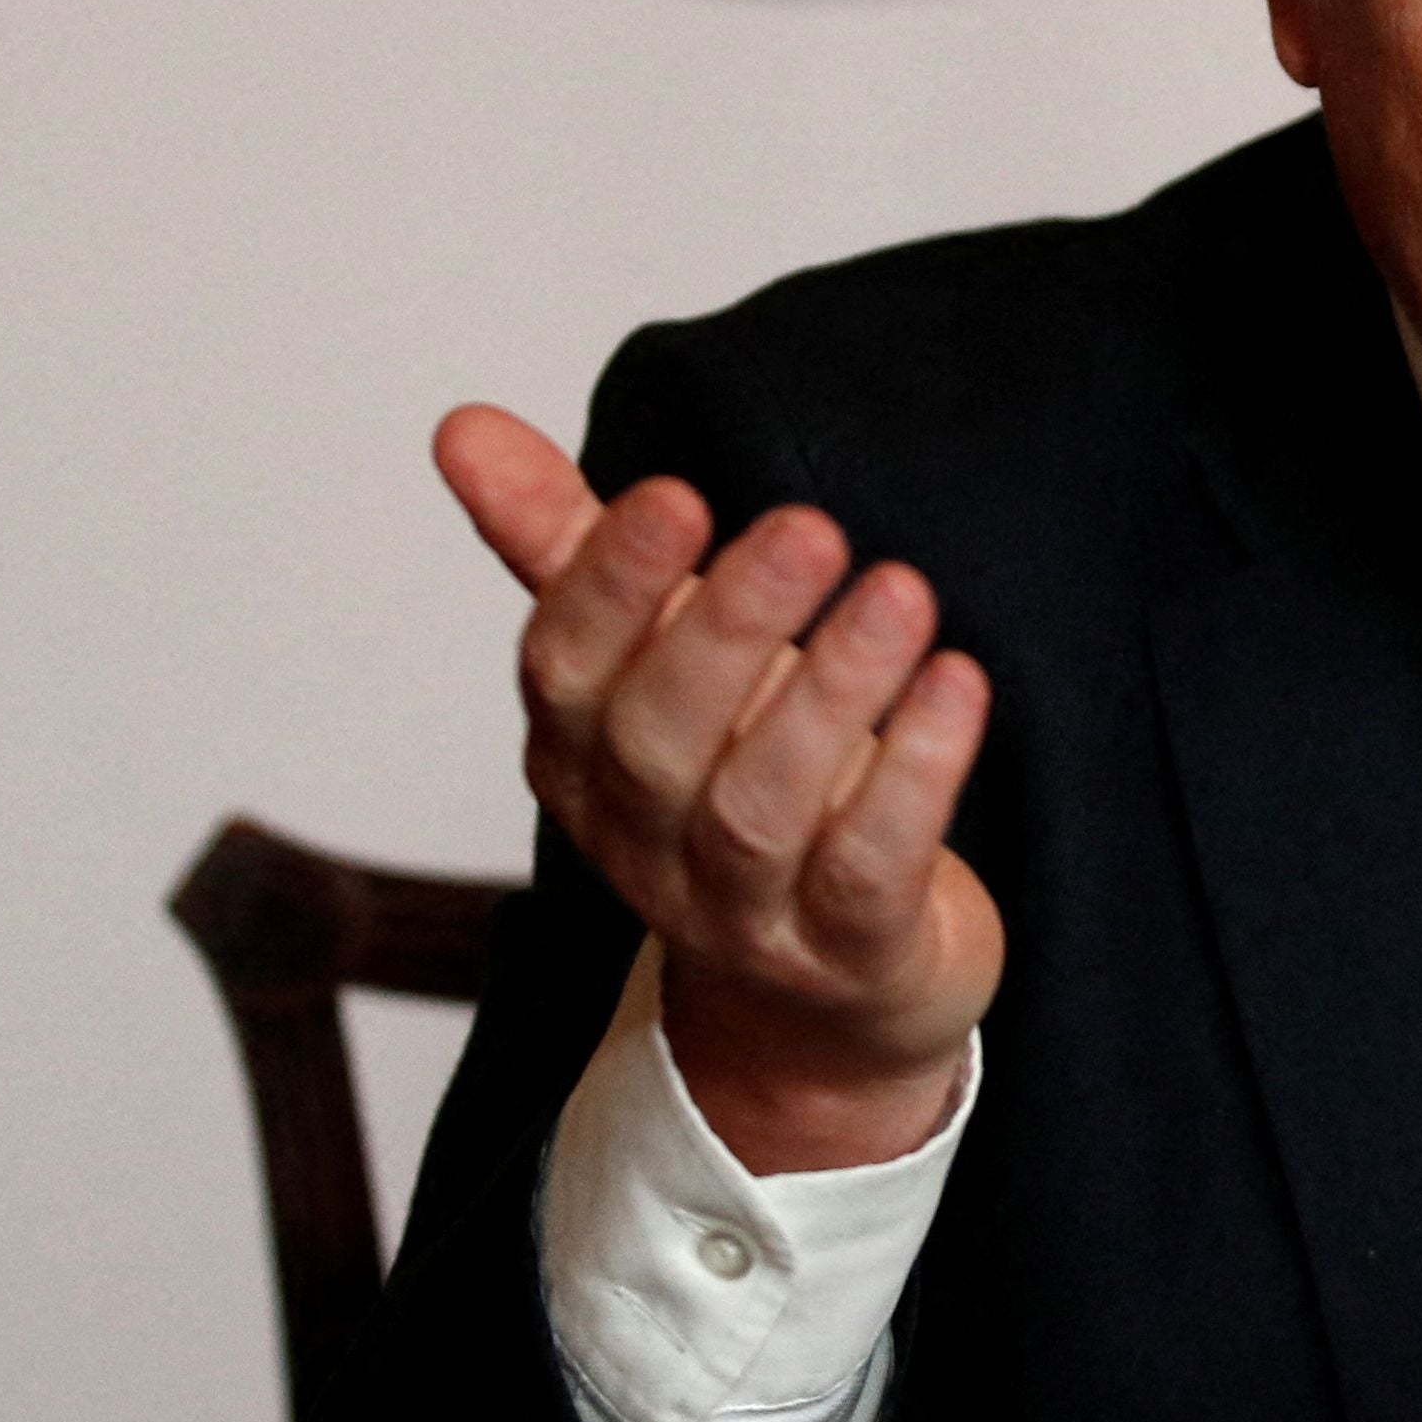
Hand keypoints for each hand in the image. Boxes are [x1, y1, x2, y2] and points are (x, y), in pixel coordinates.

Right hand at [433, 404, 1003, 1171]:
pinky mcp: (846, 955)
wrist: (830, 996)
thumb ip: (572, 548)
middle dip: (727, 627)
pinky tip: (959, 685)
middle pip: (659, 738)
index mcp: (584, 760)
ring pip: (762, 806)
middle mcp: (644, 842)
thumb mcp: (656, 662)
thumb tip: (462, 425)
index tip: (672, 494)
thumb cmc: (741, 780)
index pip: (566, 672)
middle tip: (809, 527)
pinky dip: (914, 777)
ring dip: (833, 693)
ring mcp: (741, 913)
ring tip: (902, 592)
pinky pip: (869, 870)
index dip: (609, 587)